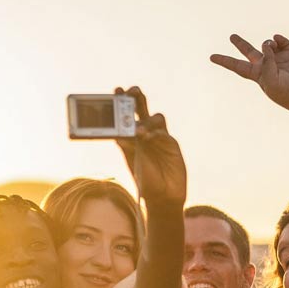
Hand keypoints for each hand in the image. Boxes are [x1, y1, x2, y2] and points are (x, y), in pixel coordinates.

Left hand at [113, 86, 186, 209]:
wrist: (163, 197)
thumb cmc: (144, 181)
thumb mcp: (132, 162)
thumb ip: (127, 146)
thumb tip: (118, 131)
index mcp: (130, 138)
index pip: (125, 115)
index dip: (122, 101)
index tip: (117, 90)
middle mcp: (144, 134)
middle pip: (141, 110)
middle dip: (136, 98)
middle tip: (131, 90)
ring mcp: (159, 138)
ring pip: (155, 118)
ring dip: (147, 120)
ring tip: (138, 131)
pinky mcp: (171, 144)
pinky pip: (164, 132)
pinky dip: (156, 132)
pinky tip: (149, 138)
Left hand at [210, 34, 288, 117]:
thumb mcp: (271, 81)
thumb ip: (265, 63)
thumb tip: (266, 43)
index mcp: (258, 76)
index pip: (237, 67)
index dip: (224, 61)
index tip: (211, 57)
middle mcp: (267, 66)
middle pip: (249, 52)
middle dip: (240, 44)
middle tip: (232, 36)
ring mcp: (280, 59)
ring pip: (266, 43)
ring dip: (266, 43)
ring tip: (271, 47)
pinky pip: (281, 40)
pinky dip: (278, 39)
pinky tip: (277, 42)